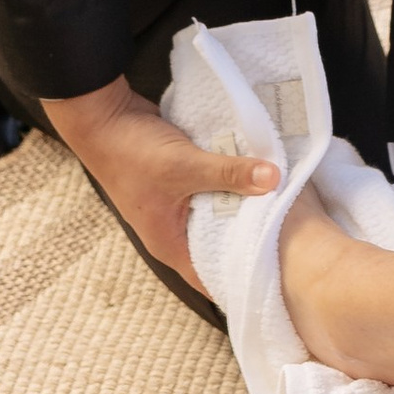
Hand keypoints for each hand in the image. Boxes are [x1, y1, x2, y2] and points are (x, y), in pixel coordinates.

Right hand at [43, 76, 277, 290]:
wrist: (102, 115)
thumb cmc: (131, 152)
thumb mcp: (184, 166)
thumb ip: (229, 173)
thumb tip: (274, 179)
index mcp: (170, 243)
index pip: (212, 276)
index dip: (243, 278)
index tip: (281, 277)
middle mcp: (174, 229)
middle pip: (221, 243)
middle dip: (252, 238)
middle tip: (292, 238)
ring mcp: (177, 204)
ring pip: (220, 213)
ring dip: (243, 206)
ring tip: (284, 206)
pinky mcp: (182, 180)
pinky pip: (215, 188)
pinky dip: (233, 183)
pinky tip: (259, 176)